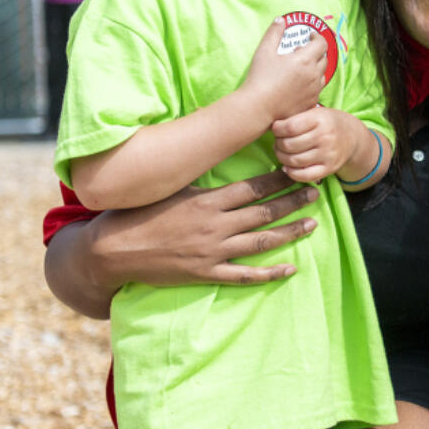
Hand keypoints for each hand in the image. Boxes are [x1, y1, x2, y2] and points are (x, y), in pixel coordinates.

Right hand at [89, 169, 318, 286]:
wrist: (112, 251)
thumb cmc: (137, 214)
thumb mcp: (169, 188)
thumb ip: (197, 178)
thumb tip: (216, 153)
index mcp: (206, 201)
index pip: (253, 187)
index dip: (279, 179)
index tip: (298, 171)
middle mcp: (214, 225)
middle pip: (263, 212)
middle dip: (293, 202)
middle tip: (316, 192)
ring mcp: (212, 252)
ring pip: (260, 242)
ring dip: (289, 233)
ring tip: (312, 224)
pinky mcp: (206, 274)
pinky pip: (244, 275)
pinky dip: (269, 274)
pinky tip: (290, 269)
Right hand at [242, 19, 327, 122]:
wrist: (258, 107)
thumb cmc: (260, 78)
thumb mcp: (264, 51)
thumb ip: (274, 33)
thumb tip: (280, 20)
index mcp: (305, 60)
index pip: (322, 43)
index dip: (317, 37)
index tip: (310, 36)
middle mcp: (314, 75)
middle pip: (324, 58)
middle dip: (316, 51)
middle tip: (302, 51)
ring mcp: (314, 90)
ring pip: (322, 74)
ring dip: (315, 67)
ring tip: (300, 68)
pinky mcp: (311, 103)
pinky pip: (317, 89)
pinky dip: (312, 82)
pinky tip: (298, 84)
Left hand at [273, 106, 357, 182]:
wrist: (352, 136)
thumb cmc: (327, 122)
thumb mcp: (316, 112)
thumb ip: (296, 117)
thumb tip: (271, 127)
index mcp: (320, 119)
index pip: (290, 127)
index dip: (277, 129)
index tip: (276, 129)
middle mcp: (325, 137)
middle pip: (290, 145)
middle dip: (278, 144)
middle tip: (278, 142)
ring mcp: (328, 154)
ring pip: (294, 161)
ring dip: (282, 158)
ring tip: (282, 152)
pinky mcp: (329, 168)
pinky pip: (305, 175)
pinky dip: (292, 173)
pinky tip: (287, 167)